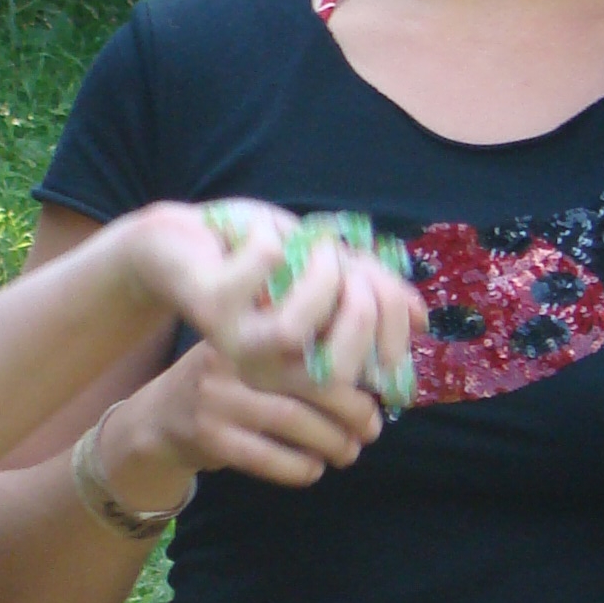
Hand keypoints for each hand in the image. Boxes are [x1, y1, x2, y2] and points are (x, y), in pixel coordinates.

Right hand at [104, 341, 383, 512]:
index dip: (352, 369)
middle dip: (351, 409)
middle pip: (308, 382)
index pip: (312, 344)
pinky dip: (299, 467)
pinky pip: (267, 457)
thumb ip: (293, 355)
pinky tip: (313, 469)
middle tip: (372, 428)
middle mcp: (232, 357)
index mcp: (250, 331)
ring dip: (331, 442)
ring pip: (292, 421)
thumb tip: (367, 374)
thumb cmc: (224, 385)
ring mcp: (217, 398)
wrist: (156, 420)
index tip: (375, 391)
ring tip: (349, 452)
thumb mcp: (248, 354)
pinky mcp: (209, 438)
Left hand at [124, 201, 424, 405]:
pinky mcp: (212, 309)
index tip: (373, 277)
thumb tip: (422, 321)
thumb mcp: (328, 272)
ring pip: (298, 324)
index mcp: (303, 366)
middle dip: (361, 299)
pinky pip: (265, 262)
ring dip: (319, 269)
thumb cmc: (259, 258)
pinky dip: (272, 231)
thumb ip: (374, 293)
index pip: (369, 372)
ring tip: (309, 242)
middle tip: (345, 258)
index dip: (392, 319)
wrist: (182, 243)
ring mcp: (239, 345)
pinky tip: (256, 230)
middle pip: (339, 364)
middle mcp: (272, 370)